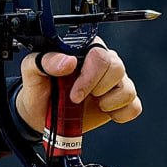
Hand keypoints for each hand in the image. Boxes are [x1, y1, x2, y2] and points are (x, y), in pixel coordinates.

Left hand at [14, 40, 141, 134]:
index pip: (99, 55)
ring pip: (128, 88)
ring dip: (108, 102)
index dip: (89, 77)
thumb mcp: (32, 72)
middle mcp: (103, 63)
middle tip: (77, 100)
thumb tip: (68, 61)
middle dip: (97, 89)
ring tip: (91, 104)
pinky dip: (121, 113)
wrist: (40, 115)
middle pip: (117, 69)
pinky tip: (104, 112)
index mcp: (84, 50)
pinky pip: (134, 106)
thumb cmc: (39, 89)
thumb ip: (44, 61)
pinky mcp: (120, 102)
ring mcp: (115, 83)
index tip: (74, 94)